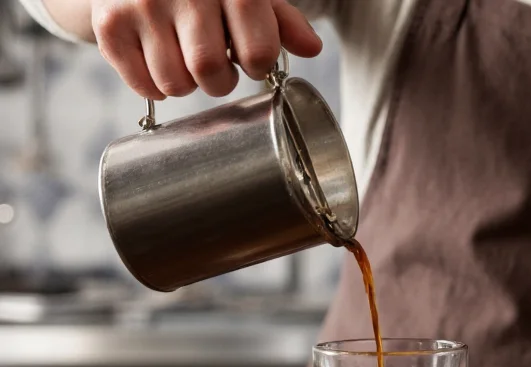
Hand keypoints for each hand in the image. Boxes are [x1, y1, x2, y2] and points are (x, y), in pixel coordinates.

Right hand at [91, 0, 321, 99]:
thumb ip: (281, 21)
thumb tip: (311, 47)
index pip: (257, 49)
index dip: (258, 66)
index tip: (250, 59)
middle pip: (210, 71)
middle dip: (219, 81)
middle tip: (215, 66)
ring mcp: (142, 5)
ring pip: (176, 84)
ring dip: (187, 84)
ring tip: (184, 57)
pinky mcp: (111, 24)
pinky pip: (145, 87)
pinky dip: (156, 86)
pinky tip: (158, 59)